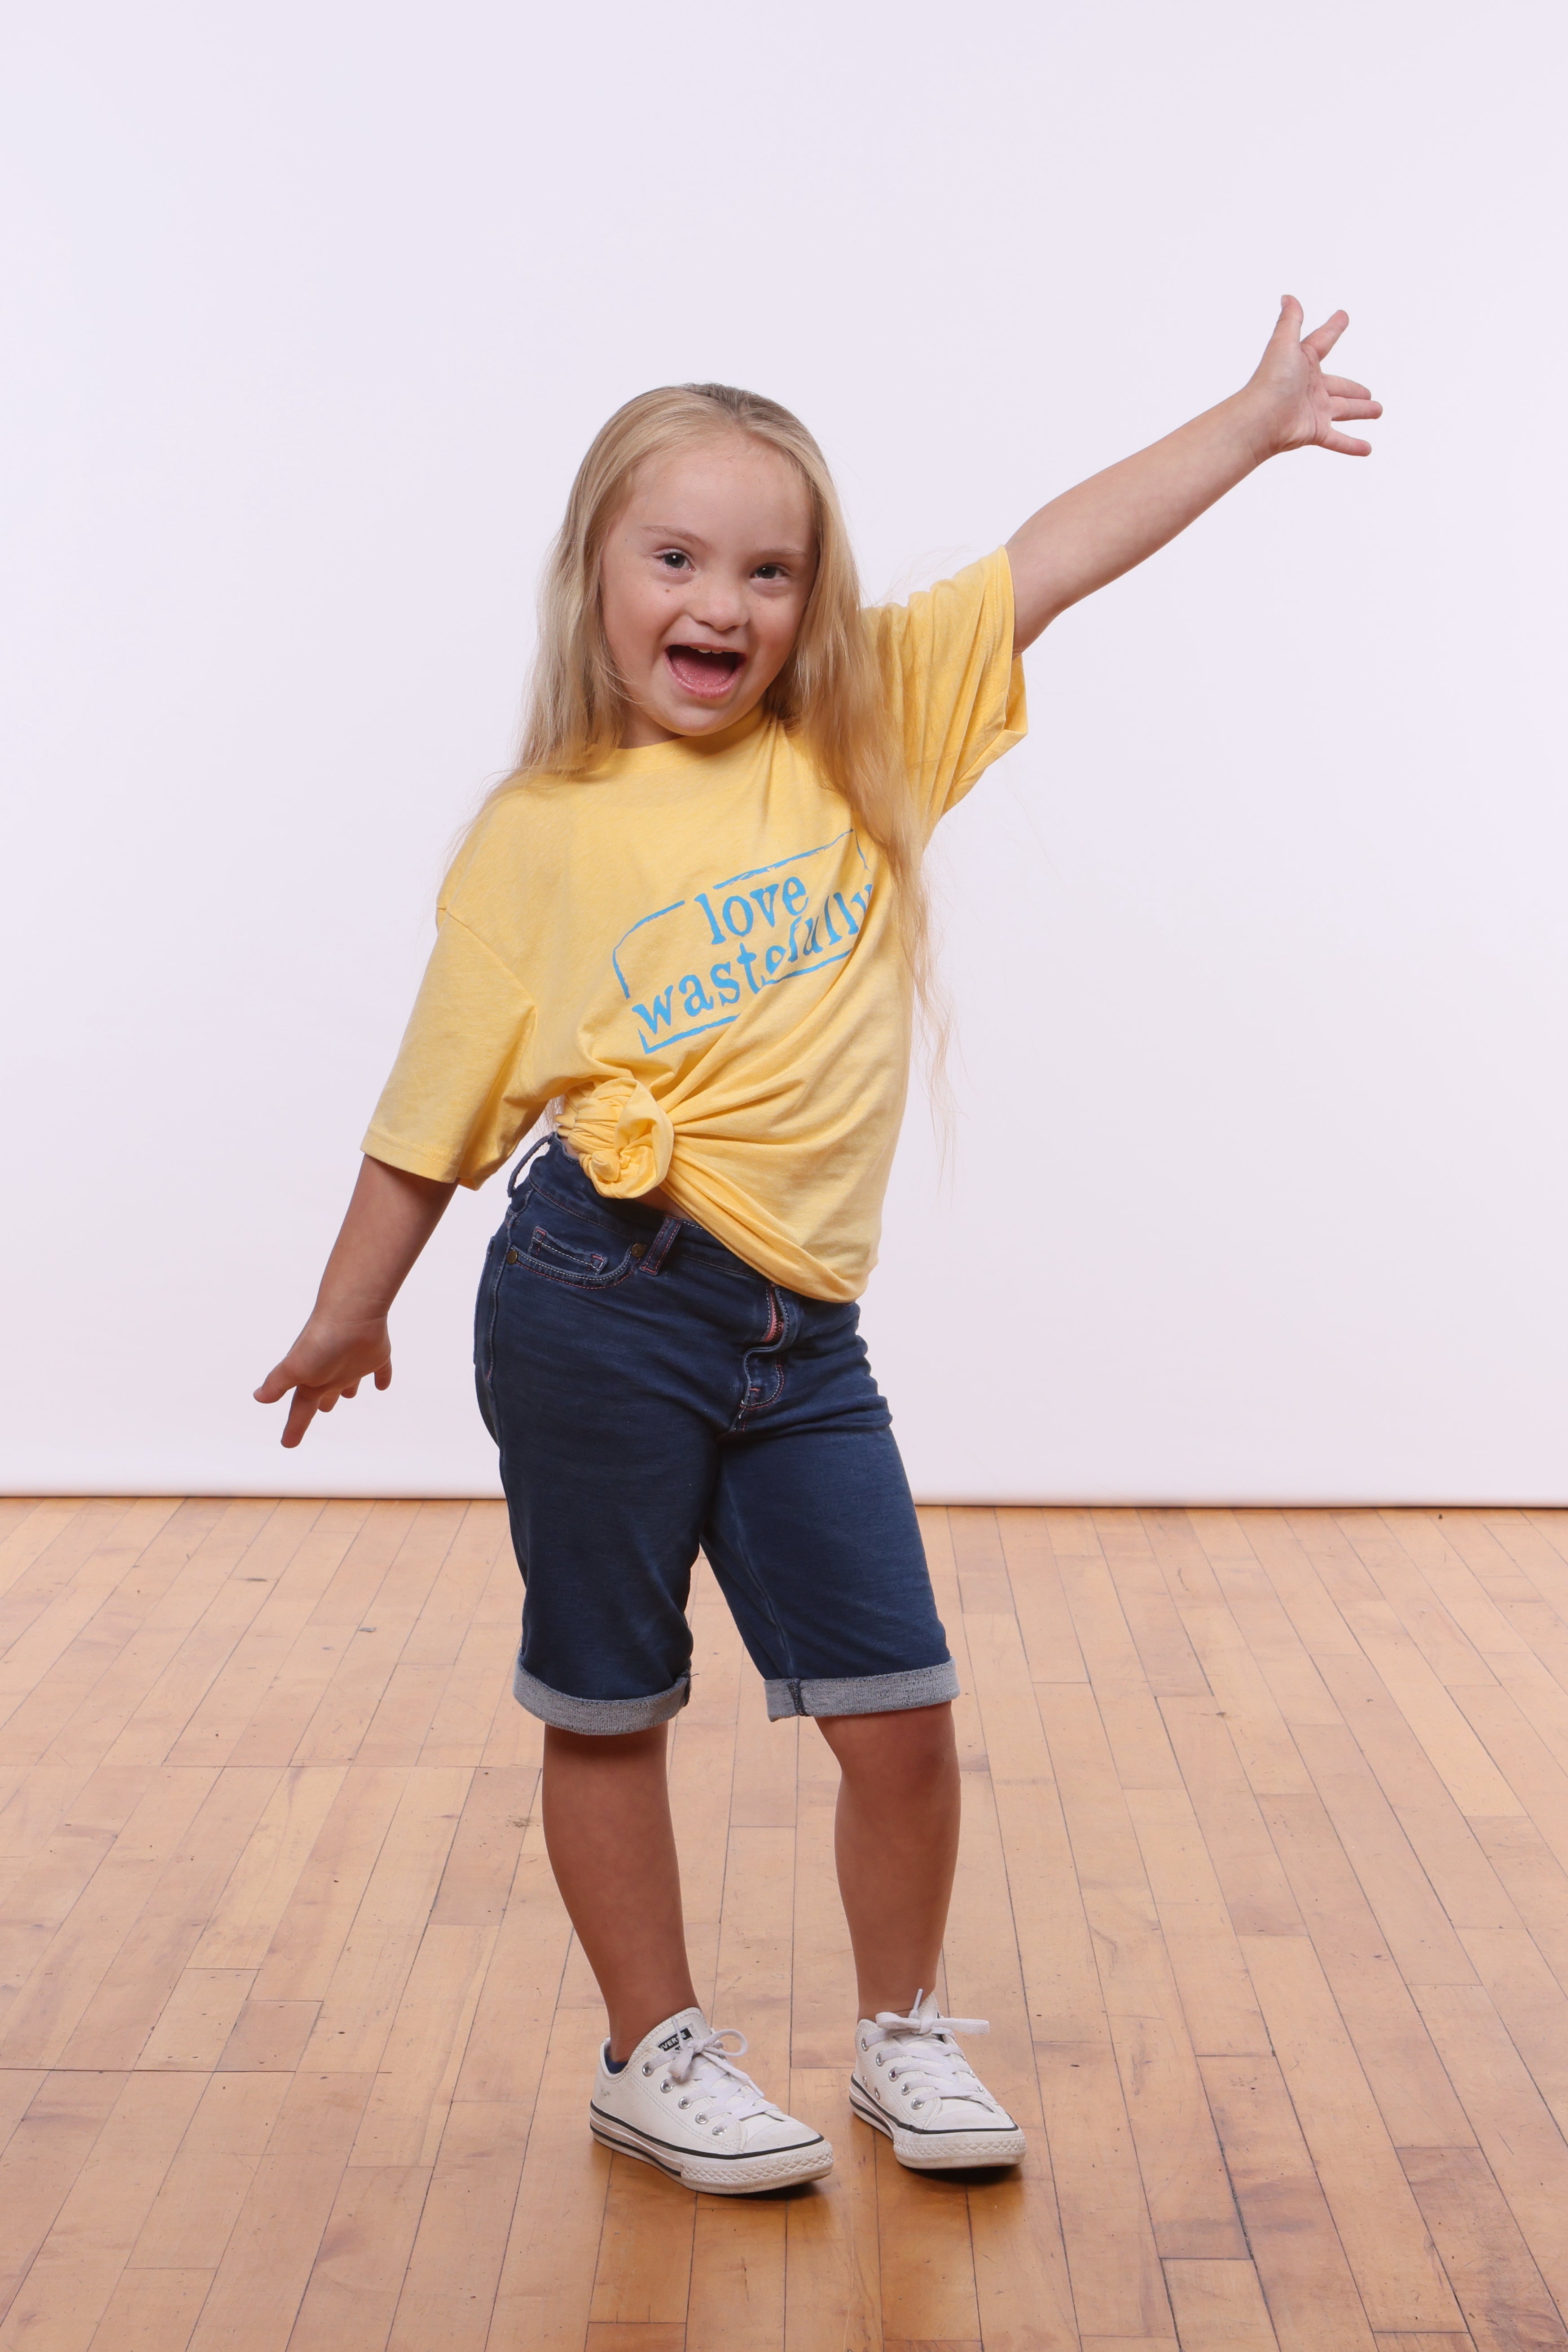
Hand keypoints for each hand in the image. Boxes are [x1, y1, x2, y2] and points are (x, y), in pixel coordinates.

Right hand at [254, 1313, 392, 1447]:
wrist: (352, 1312)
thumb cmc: (321, 1340)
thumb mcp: (295, 1367)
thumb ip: (278, 1382)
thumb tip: (258, 1397)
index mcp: (312, 1381)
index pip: (300, 1410)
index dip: (294, 1427)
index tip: (287, 1444)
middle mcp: (331, 1373)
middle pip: (324, 1394)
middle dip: (321, 1405)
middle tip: (322, 1411)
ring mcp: (353, 1363)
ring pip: (350, 1381)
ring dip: (348, 1389)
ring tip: (348, 1396)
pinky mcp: (376, 1354)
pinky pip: (381, 1370)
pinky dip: (383, 1377)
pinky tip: (383, 1385)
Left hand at [1245, 295, 1381, 458]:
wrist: (1261, 418)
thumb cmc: (1271, 380)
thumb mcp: (1284, 343)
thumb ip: (1290, 320)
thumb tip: (1287, 296)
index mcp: (1304, 363)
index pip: (1323, 342)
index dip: (1333, 329)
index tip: (1343, 318)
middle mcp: (1310, 387)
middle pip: (1339, 386)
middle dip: (1354, 389)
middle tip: (1368, 391)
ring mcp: (1314, 410)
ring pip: (1344, 411)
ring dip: (1361, 412)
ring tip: (1377, 411)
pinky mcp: (1315, 431)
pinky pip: (1338, 439)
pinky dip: (1352, 444)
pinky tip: (1367, 449)